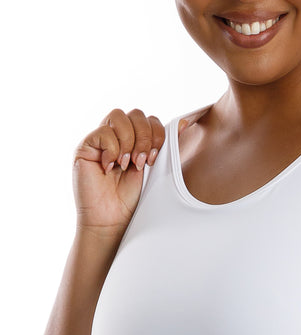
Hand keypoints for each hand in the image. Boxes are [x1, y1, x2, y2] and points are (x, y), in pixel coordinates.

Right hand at [73, 107, 165, 234]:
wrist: (111, 220)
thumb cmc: (130, 199)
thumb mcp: (153, 168)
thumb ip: (162, 146)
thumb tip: (182, 122)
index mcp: (134, 140)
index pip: (147, 119)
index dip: (155, 134)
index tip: (153, 158)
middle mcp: (116, 136)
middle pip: (135, 113)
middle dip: (144, 137)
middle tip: (141, 162)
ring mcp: (99, 140)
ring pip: (118, 116)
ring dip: (128, 142)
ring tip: (126, 165)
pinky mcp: (85, 147)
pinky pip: (102, 132)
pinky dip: (111, 149)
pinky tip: (109, 167)